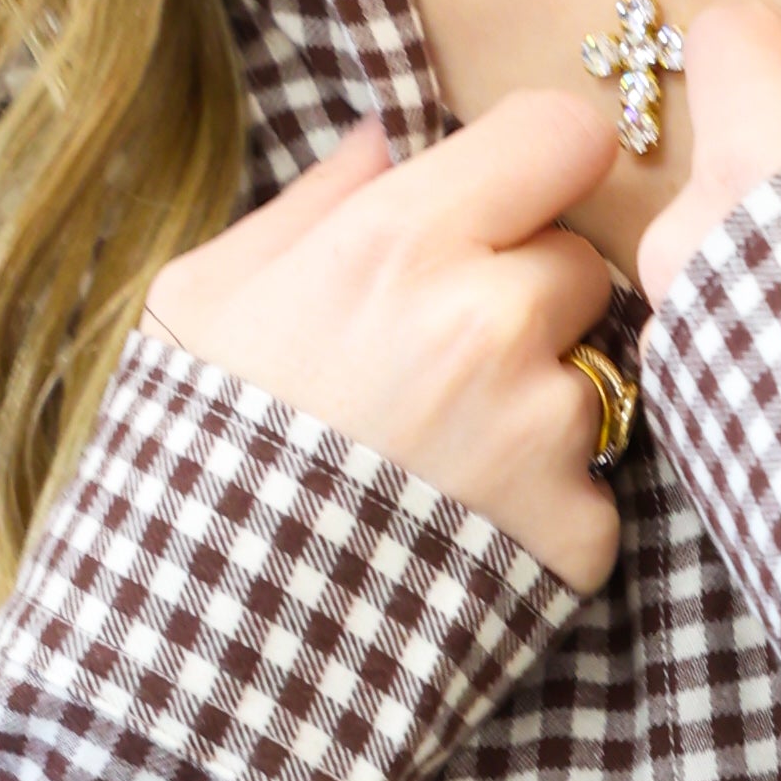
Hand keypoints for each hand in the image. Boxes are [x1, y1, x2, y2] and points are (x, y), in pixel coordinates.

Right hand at [147, 88, 626, 592]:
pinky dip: (543, 506)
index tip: (509, 197)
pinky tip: (460, 530)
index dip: (539, 165)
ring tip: (435, 463)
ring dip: (533, 405)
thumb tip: (384, 140)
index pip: (563, 135)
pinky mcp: (577, 531)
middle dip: (527, 296)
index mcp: (400, 244)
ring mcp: (543, 433)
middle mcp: (490, 323)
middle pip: (579, 262)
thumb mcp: (206, 304)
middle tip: (437, 362)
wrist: (204, 645)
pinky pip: (590, 485)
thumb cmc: (190, 462)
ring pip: (588, 378)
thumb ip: (313, 206)